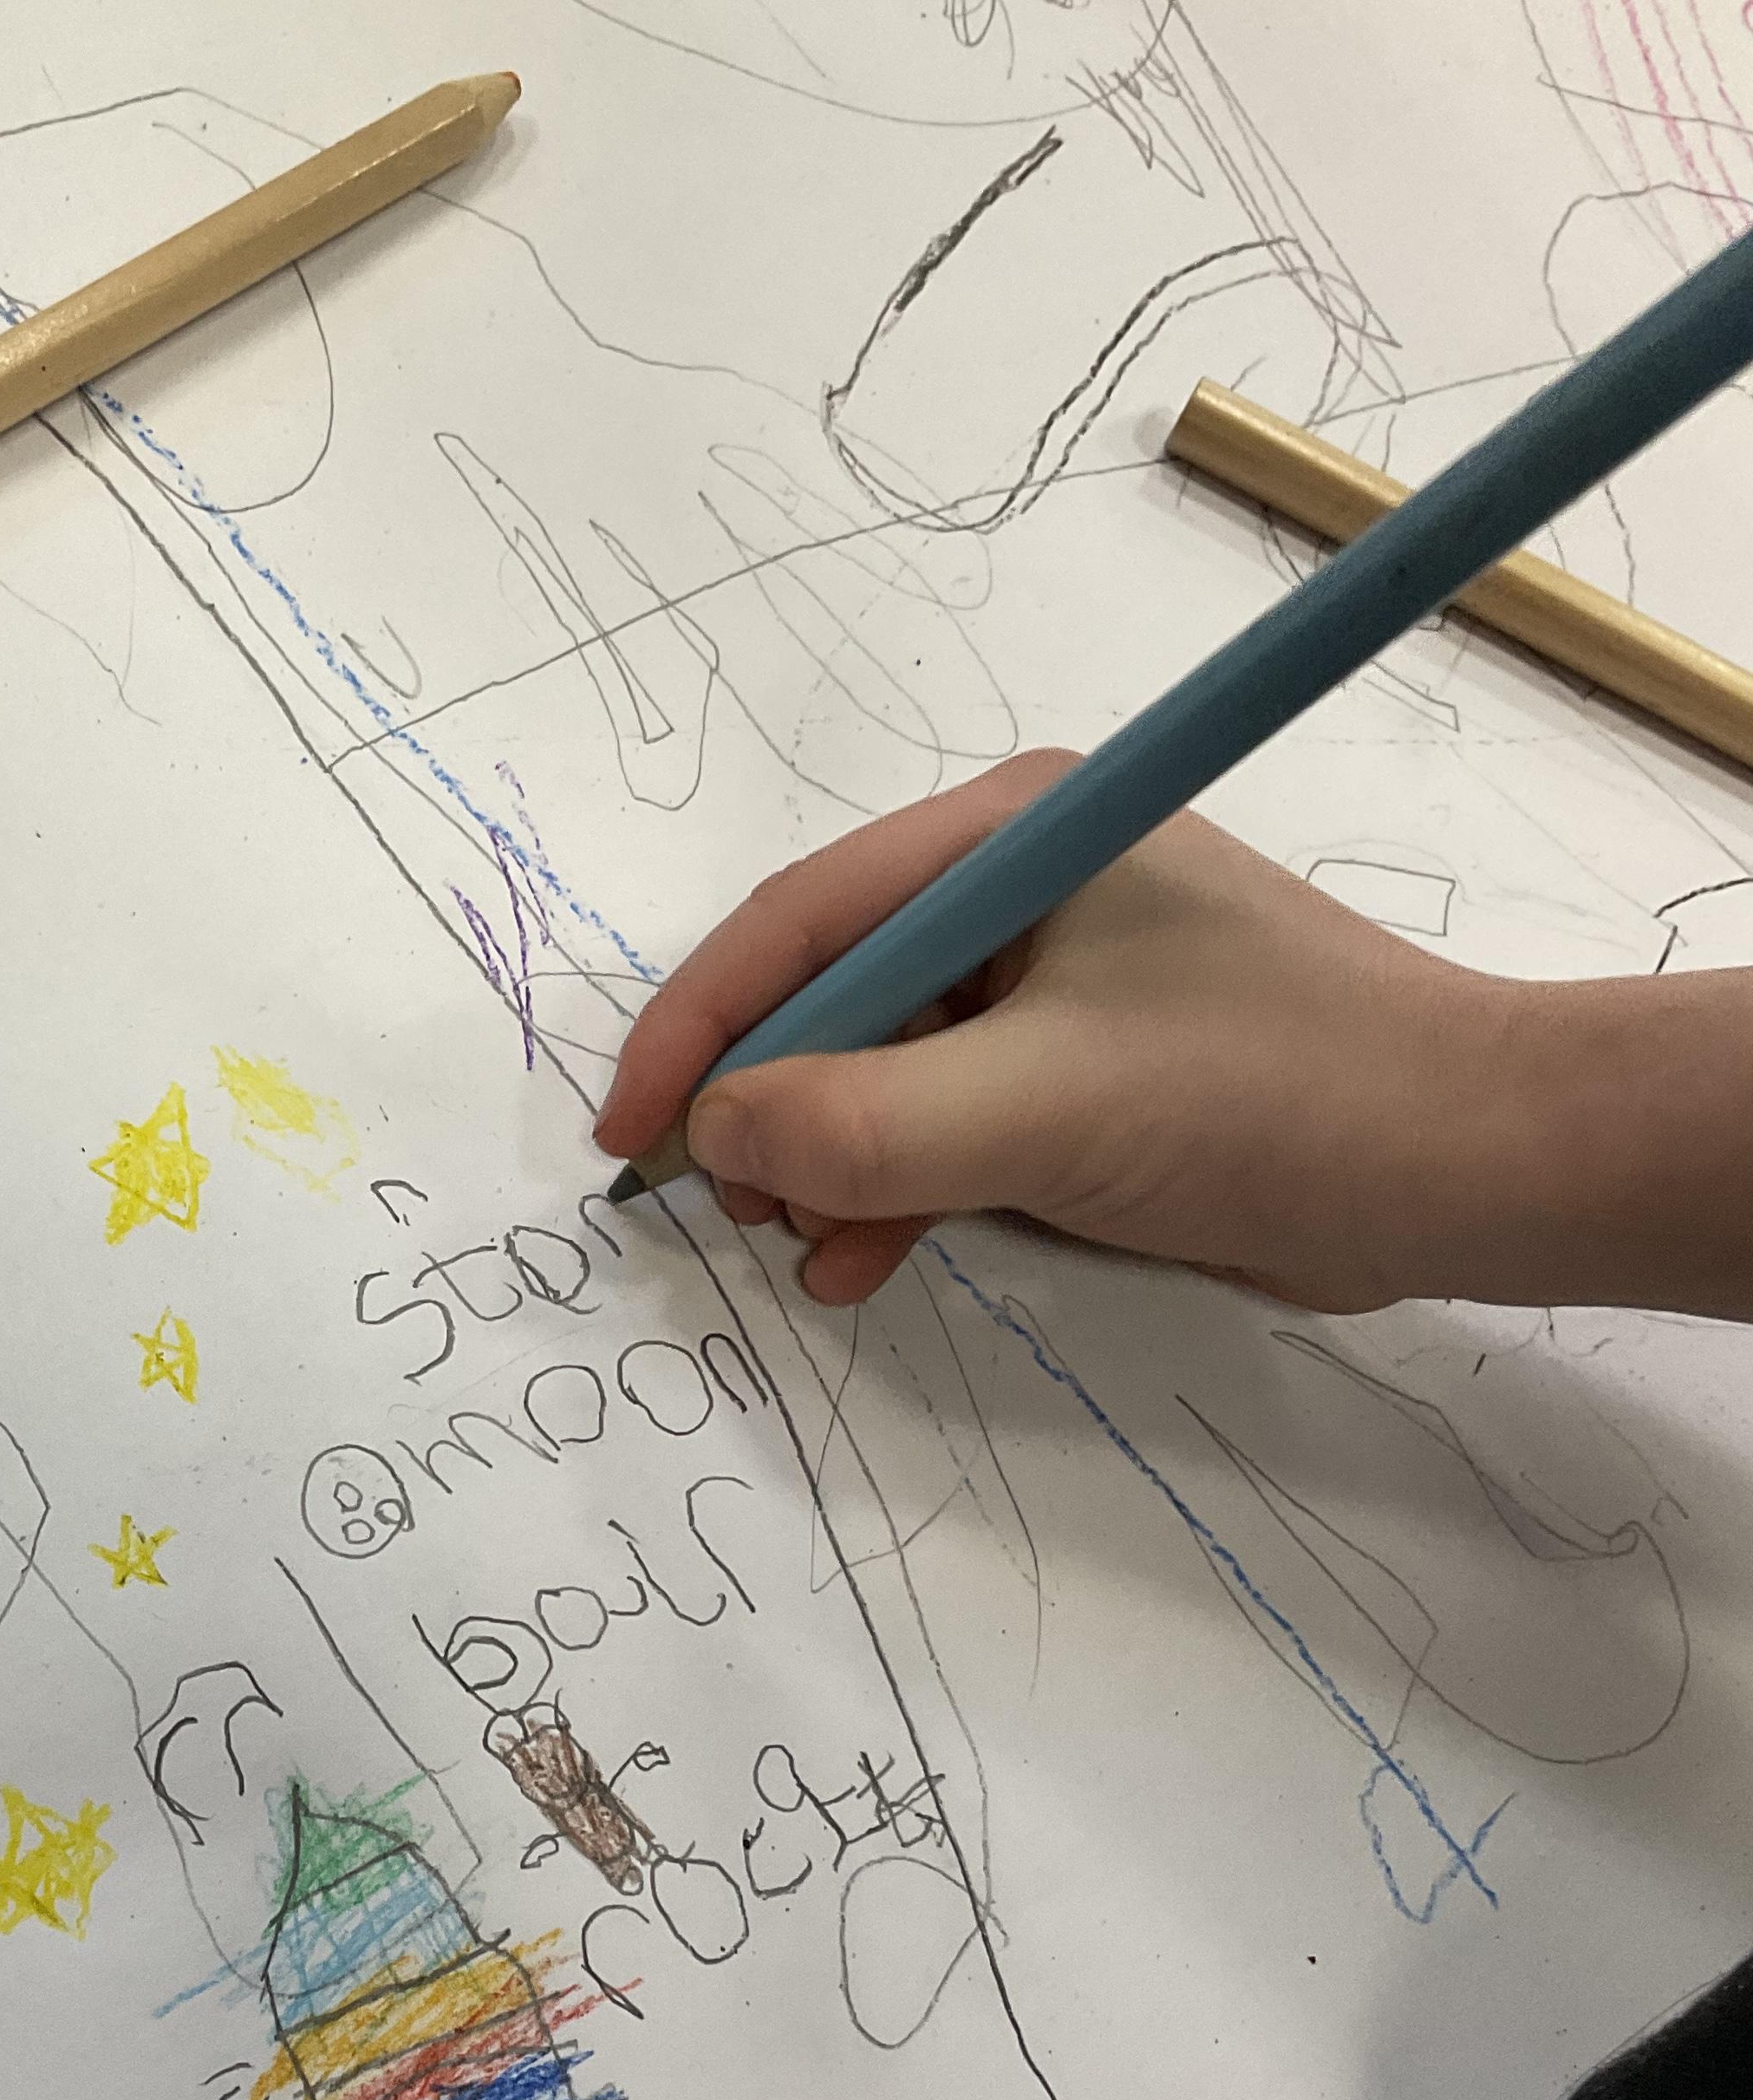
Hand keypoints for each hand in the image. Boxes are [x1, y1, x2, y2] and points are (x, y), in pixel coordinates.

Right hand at [594, 757, 1527, 1313]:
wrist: (1472, 1168)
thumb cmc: (1275, 1097)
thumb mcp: (1043, 1111)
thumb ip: (864, 1125)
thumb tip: (717, 1135)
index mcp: (1011, 838)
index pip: (801, 919)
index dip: (698, 1028)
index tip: (628, 1136)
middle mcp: (1021, 890)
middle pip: (830, 993)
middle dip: (768, 1106)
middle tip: (727, 1210)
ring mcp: (1055, 984)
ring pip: (880, 1070)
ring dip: (829, 1165)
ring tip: (803, 1251)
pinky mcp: (1088, 1073)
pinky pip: (947, 1124)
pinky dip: (896, 1191)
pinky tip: (861, 1261)